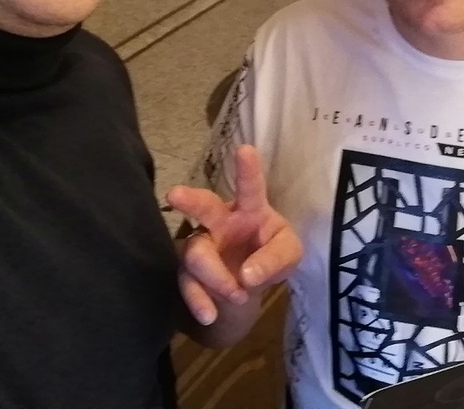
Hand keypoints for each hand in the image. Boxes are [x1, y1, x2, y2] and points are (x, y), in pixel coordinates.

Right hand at [165, 145, 300, 325]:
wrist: (248, 285)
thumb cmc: (269, 254)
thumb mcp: (288, 254)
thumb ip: (275, 260)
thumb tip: (247, 275)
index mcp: (250, 209)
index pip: (250, 188)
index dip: (248, 170)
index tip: (245, 149)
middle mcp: (220, 221)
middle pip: (203, 207)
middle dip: (190, 200)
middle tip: (175, 194)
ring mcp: (201, 246)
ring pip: (196, 253)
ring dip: (215, 276)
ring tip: (237, 294)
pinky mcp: (189, 273)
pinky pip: (187, 284)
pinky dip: (198, 300)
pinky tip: (210, 313)